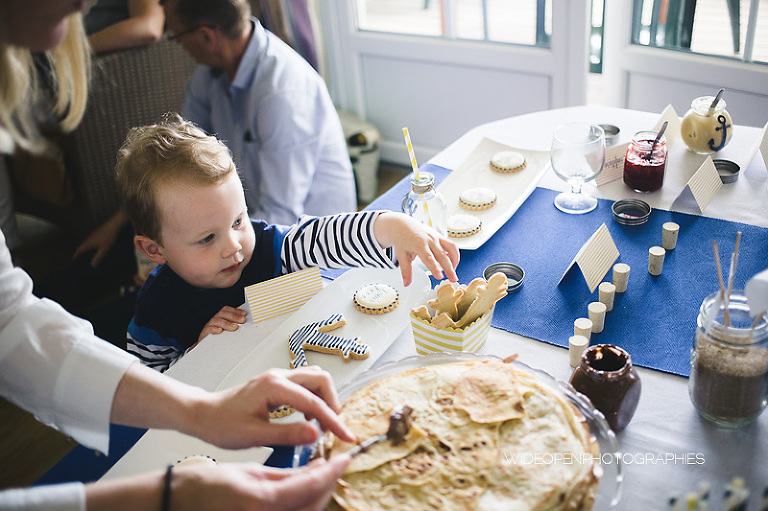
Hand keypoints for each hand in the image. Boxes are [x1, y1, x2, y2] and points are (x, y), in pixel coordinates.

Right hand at [73, 210, 128, 266]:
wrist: (113, 225)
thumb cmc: (109, 237)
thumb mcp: (104, 249)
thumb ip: (98, 257)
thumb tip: (92, 265)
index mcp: (88, 243)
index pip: (79, 250)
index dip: (76, 255)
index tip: (74, 260)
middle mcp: (88, 238)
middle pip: (81, 246)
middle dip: (80, 253)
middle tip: (80, 259)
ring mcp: (92, 235)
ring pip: (86, 243)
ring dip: (85, 249)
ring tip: (87, 255)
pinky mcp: (96, 233)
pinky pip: (90, 240)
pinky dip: (90, 245)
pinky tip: (95, 248)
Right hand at [84, 455, 350, 510]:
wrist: (182, 502)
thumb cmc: (209, 484)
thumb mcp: (251, 471)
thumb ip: (287, 473)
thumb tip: (317, 467)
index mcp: (263, 501)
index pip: (311, 486)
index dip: (333, 471)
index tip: (345, 457)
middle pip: (314, 505)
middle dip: (329, 484)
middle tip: (336, 464)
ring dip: (320, 494)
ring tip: (324, 473)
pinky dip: (305, 503)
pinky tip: (307, 488)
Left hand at [191, 366, 355, 448]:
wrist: (204, 414)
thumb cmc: (222, 425)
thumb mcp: (254, 435)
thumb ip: (287, 434)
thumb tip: (316, 433)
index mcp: (274, 387)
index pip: (314, 401)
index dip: (333, 420)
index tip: (346, 436)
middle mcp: (279, 376)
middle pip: (321, 379)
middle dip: (332, 403)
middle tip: (333, 428)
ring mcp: (278, 377)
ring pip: (314, 378)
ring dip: (324, 399)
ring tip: (320, 424)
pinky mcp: (277, 383)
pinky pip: (304, 384)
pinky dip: (313, 399)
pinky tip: (306, 418)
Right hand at [198, 306, 246, 341]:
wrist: (205, 348)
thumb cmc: (219, 338)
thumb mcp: (227, 331)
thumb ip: (234, 326)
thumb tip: (246, 324)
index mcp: (220, 318)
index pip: (226, 310)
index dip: (235, 310)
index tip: (244, 314)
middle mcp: (214, 320)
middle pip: (222, 313)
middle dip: (233, 316)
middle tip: (242, 320)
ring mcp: (209, 326)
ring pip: (216, 320)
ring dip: (226, 323)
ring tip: (234, 327)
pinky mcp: (204, 334)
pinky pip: (208, 329)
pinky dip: (214, 329)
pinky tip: (220, 331)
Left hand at [373, 212, 459, 285]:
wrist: (402, 224)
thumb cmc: (402, 239)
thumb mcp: (401, 255)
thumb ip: (406, 270)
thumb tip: (406, 284)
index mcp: (418, 244)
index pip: (428, 258)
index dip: (435, 268)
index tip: (440, 277)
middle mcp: (430, 239)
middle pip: (442, 255)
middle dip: (449, 268)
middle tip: (454, 279)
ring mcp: (436, 236)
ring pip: (451, 248)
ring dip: (455, 261)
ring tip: (453, 272)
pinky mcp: (440, 236)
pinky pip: (451, 245)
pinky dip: (454, 254)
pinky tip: (452, 263)